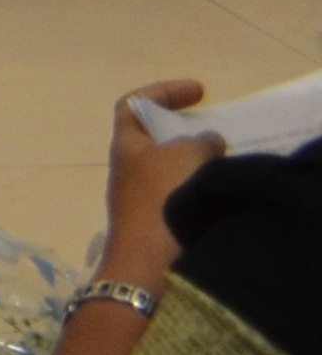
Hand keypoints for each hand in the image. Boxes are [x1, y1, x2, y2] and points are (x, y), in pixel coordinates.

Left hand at [106, 78, 222, 284]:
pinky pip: (183, 193)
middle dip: (187, 130)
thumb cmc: (161, 197)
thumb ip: (198, 140)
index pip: (133, 104)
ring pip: (172, 167)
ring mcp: (143, 197)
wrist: (151, 263)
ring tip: (228, 162)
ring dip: (199, 161)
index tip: (198, 92)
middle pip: (156, 137)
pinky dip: (202, 187)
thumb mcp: (184, 155)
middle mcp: (130, 168)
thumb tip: (207, 141)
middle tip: (218, 131)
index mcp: (126, 144)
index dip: (162, 91)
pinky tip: (223, 192)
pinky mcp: (160, 223)